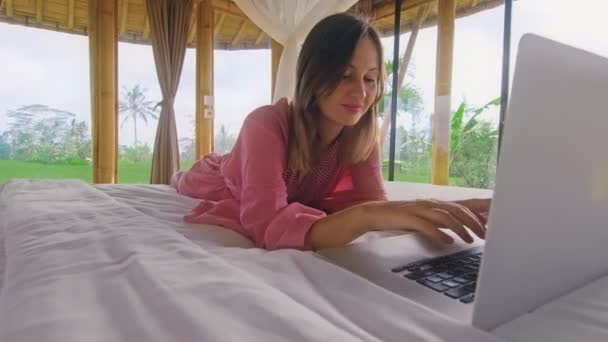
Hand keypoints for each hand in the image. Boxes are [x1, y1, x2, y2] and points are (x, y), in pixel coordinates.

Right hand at [359, 199, 489, 244]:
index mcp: (435, 204)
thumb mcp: (426, 219)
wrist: (374, 214)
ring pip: (445, 216)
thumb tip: (462, 231)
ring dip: (460, 228)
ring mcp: (419, 210)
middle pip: (458, 209)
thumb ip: (443, 222)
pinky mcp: (408, 217)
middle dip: (474, 221)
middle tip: (486, 235)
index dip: (481, 207)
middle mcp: (430, 204)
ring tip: (470, 240)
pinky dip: (438, 234)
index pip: (463, 203)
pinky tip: (447, 242)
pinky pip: (426, 225)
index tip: (498, 214)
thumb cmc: (402, 218)